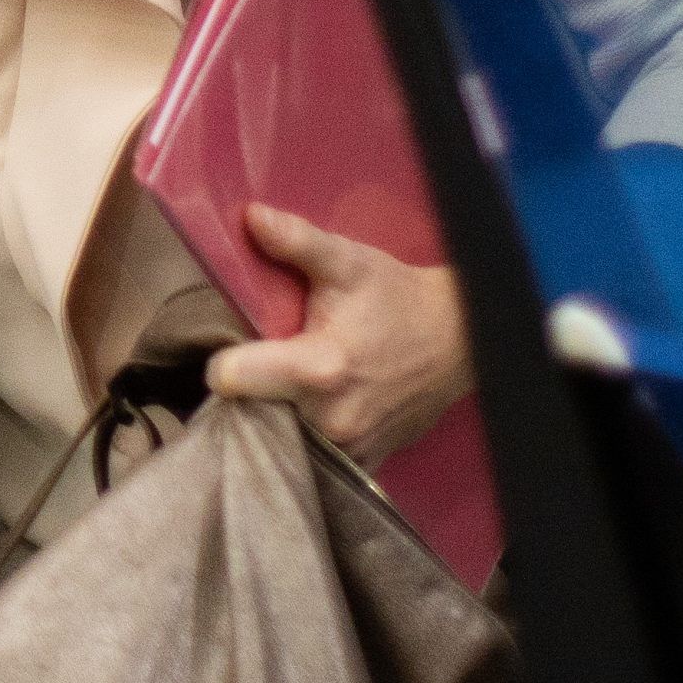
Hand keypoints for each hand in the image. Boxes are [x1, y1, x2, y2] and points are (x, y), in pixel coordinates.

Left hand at [202, 203, 472, 462]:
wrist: (460, 341)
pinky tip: (314, 411)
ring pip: (279, 442)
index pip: (231, 380)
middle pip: (249, 416)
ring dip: (274, 418)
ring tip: (288, 389)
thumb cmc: (397, 299)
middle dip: (248, 394)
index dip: (222, 362)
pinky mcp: (362, 465)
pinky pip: (313, 461)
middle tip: (263, 368)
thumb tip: (250, 217)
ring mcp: (349, 449)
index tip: (232, 349)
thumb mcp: (348, 262)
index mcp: (318, 367)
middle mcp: (330, 418)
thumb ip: (296, 242)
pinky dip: (305, 439)